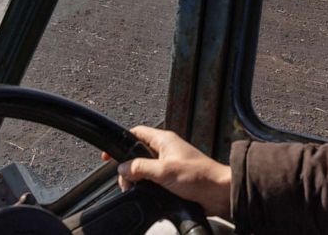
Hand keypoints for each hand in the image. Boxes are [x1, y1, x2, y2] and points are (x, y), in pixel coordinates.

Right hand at [101, 125, 231, 218]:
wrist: (218, 192)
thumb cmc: (199, 176)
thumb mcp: (163, 171)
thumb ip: (140, 168)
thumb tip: (122, 167)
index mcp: (164, 140)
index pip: (137, 133)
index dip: (121, 141)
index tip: (109, 154)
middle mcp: (167, 149)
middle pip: (137, 154)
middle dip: (128, 168)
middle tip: (126, 181)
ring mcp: (170, 163)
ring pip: (145, 168)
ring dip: (138, 179)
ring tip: (136, 189)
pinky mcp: (174, 177)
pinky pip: (154, 179)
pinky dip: (147, 186)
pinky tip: (148, 194)